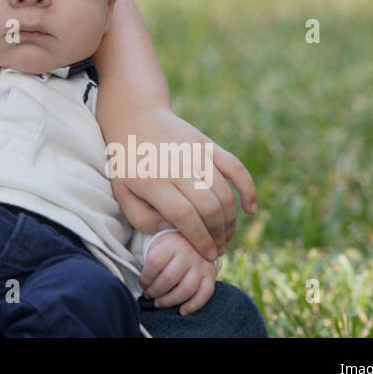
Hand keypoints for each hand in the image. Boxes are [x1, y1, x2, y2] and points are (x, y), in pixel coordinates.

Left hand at [109, 107, 257, 260]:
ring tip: (226, 236)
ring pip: (224, 192)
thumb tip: (171, 231)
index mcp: (154, 181)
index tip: (207, 255)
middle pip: (209, 207)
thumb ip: (142, 218)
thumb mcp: (122, 193)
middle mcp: (177, 166)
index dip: (200, 240)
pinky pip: (236, 167)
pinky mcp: (208, 144)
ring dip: (231, 220)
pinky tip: (250, 208)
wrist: (135, 118)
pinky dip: (248, 188)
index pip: (185, 217)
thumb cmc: (128, 163)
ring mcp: (195, 153)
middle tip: (218, 250)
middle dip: (218, 235)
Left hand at [139, 231, 215, 314]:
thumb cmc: (170, 247)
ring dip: (169, 301)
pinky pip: (205, 294)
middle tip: (149, 295)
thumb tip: (143, 284)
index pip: (154, 263)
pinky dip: (193, 306)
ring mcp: (201, 264)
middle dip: (155, 292)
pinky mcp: (211, 274)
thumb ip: (151, 260)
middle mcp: (188, 252)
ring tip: (159, 303)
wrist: (194, 238)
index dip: (145, 278)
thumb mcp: (158, 245)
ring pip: (186, 289)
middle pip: (169, 279)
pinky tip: (182, 311)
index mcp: (171, 243)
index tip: (142, 284)